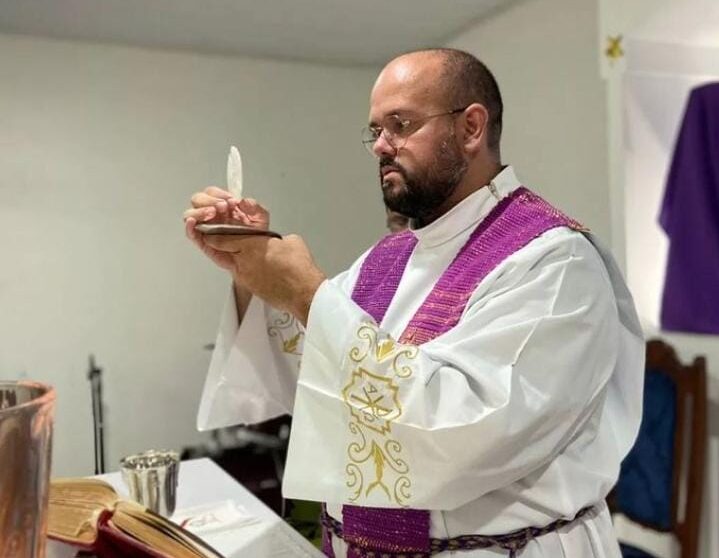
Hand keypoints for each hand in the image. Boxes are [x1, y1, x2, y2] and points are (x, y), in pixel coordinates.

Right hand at [183, 186, 269, 271]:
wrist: (256, 256)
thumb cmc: (255, 236)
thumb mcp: (261, 217)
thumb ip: (254, 206)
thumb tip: (243, 201)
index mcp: (223, 206)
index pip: (212, 193)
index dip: (219, 194)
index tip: (231, 200)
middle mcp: (212, 214)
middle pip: (198, 199)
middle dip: (209, 200)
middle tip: (222, 206)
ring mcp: (206, 227)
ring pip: (191, 214)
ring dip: (199, 211)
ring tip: (212, 213)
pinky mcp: (203, 242)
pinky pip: (191, 233)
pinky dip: (189, 227)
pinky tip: (192, 222)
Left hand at [203, 233, 325, 324]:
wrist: (304, 293)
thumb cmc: (299, 268)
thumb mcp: (291, 241)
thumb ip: (277, 239)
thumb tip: (277, 242)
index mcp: (251, 246)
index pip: (222, 238)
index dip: (213, 234)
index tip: (209, 231)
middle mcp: (243, 262)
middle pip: (220, 252)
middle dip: (216, 245)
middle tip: (214, 240)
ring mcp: (246, 278)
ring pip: (231, 265)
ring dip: (231, 258)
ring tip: (240, 254)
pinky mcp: (252, 289)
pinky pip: (242, 276)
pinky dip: (244, 270)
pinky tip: (254, 268)